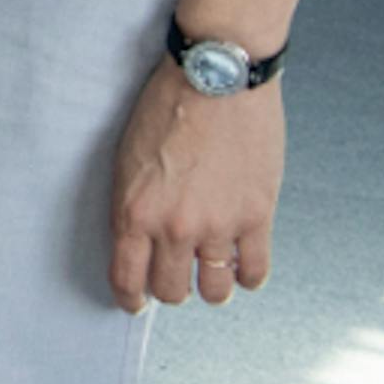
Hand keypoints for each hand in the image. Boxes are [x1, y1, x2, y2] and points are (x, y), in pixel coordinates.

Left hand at [107, 59, 283, 309]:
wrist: (216, 79)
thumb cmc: (166, 107)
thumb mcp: (127, 158)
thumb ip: (133, 205)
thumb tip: (138, 241)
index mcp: (134, 212)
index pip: (127, 278)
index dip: (130, 299)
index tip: (135, 304)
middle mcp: (175, 228)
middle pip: (172, 290)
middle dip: (171, 291)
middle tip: (175, 281)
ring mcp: (219, 226)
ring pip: (216, 291)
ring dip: (212, 289)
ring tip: (211, 277)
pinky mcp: (257, 217)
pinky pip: (255, 272)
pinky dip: (249, 278)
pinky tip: (243, 269)